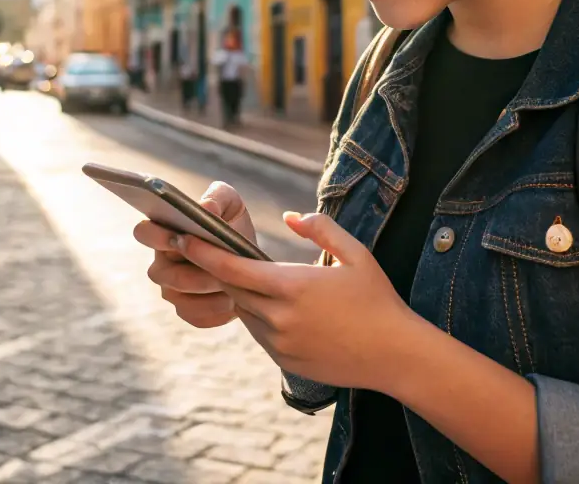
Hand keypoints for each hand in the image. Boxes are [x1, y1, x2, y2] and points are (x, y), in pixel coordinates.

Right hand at [132, 182, 256, 329]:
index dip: (156, 234)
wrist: (252, 261)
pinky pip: (195, 316)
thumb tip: (206, 208)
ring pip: (179, 297)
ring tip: (232, 282)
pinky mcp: (188, 312)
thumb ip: (218, 197)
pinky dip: (216, 310)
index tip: (181, 233)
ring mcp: (172, 291)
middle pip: (160, 273)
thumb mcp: (231, 204)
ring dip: (207, 289)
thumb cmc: (234, 227)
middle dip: (189, 268)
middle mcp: (162, 264)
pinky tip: (233, 301)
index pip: (143, 232)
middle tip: (217, 264)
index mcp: (164, 232)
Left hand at [176, 211, 416, 393]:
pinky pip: (260, 334)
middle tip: (214, 252)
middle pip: (233, 290)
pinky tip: (278, 308)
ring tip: (256, 279)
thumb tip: (290, 216)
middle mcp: (279, 317)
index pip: (231, 268)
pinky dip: (261, 318)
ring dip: (245, 296)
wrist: (394, 355)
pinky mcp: (284, 362)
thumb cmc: (377, 300)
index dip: (203, 252)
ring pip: (246, 313)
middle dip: (223, 271)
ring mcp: (280, 344)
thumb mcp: (355, 254)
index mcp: (291, 286)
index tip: (184, 238)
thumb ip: (319, 228)